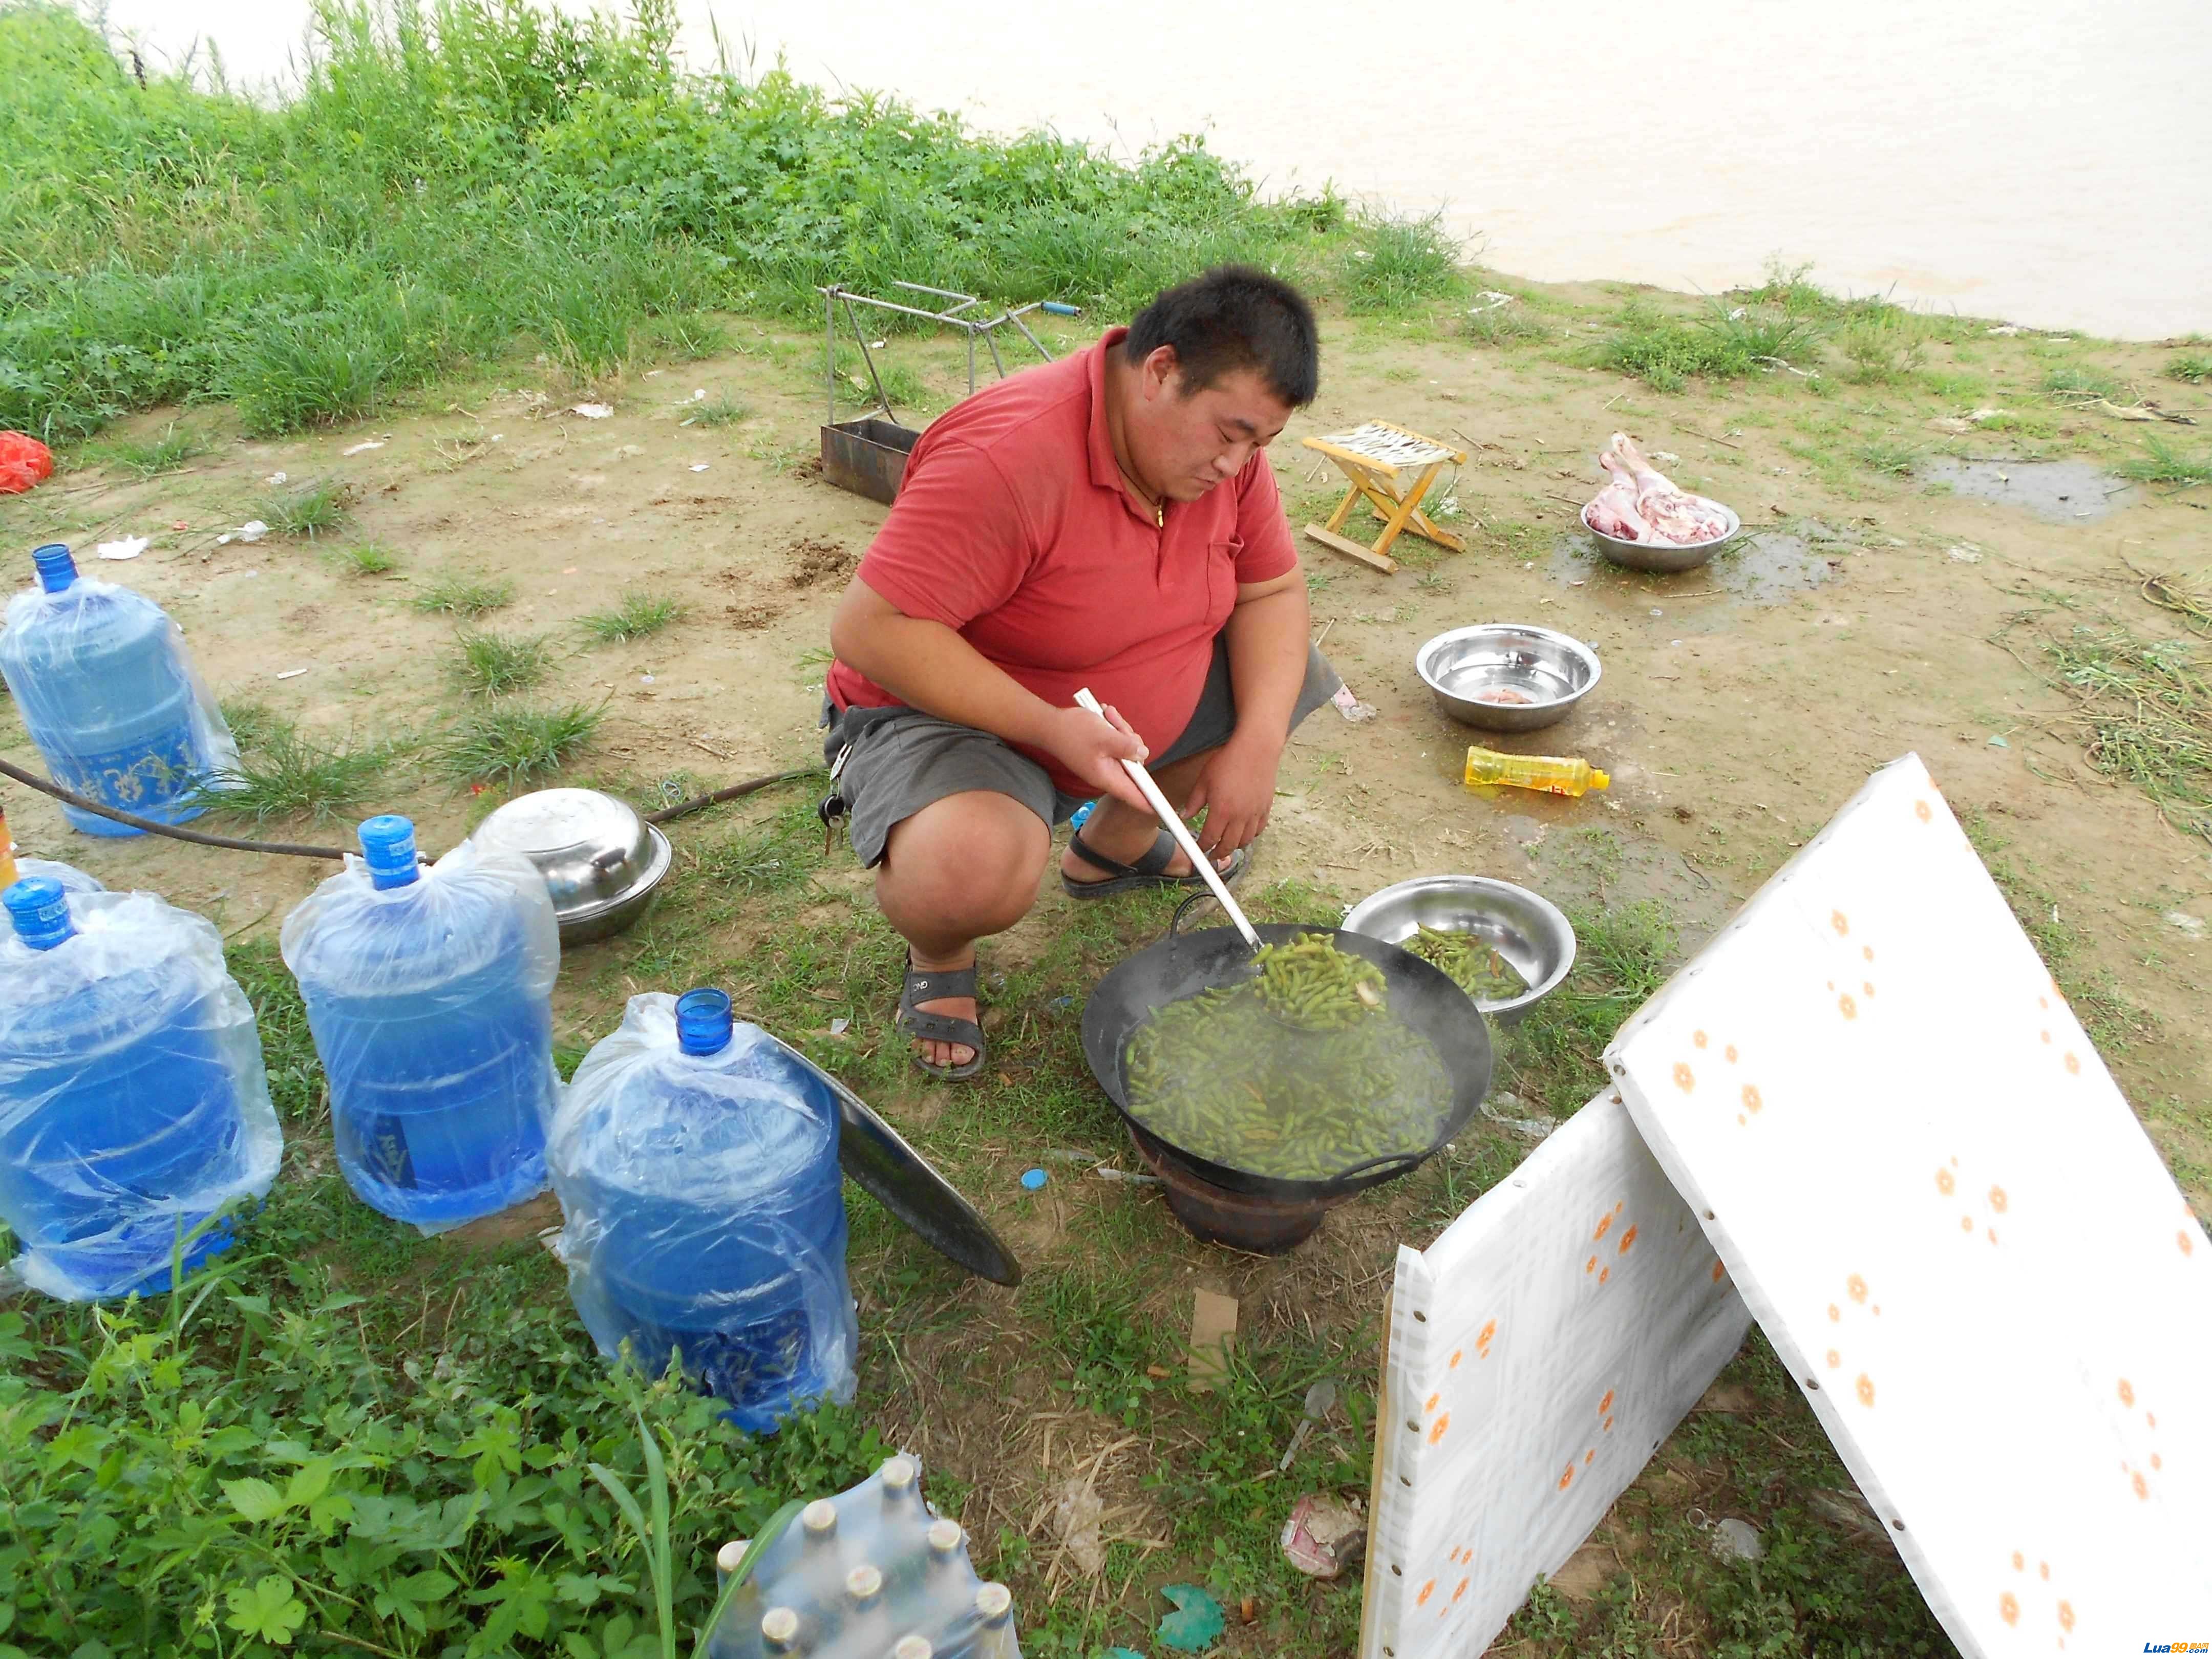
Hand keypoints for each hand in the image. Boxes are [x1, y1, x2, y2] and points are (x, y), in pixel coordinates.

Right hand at [1042, 703, 1150, 811]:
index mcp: (1107, 777)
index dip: (1149, 801)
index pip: (1133, 796)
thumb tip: (1143, 753)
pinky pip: (1118, 743)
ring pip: (1128, 750)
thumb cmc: (1073, 732)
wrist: (1049, 724)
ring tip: (1108, 716)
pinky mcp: (1102, 752)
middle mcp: (1107, 773)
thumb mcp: (1104, 737)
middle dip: (1132, 743)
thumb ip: (1126, 747)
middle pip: (1134, 765)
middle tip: (1118, 726)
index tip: (1163, 808)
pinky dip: (1115, 729)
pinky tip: (1106, 716)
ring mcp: (1105, 763)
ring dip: (1122, 731)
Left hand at [1184, 735, 1281, 855]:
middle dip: (1218, 853)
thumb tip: (1184, 816)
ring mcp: (1255, 813)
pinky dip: (1251, 836)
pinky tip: (1244, 833)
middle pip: (1229, 845)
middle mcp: (1239, 816)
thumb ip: (1194, 801)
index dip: (1202, 848)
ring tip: (1226, 845)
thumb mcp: (1204, 780)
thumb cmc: (1228, 761)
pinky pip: (1259, 830)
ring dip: (1234, 846)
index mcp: (1221, 810)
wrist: (1256, 748)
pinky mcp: (1266, 808)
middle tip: (1212, 855)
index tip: (1198, 850)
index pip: (1210, 838)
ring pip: (1245, 841)